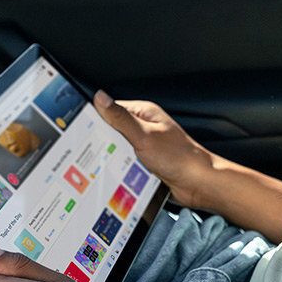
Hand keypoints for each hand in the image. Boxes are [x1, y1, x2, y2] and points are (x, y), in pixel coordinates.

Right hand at [93, 91, 213, 209]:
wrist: (199, 184)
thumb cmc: (179, 157)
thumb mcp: (144, 135)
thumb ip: (120, 118)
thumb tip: (101, 97)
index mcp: (143, 113)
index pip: (111, 109)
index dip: (95, 119)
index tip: (82, 128)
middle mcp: (144, 127)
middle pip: (112, 131)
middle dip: (103, 142)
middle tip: (96, 151)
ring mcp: (145, 145)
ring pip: (117, 149)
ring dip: (113, 158)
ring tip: (111, 164)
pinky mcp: (145, 162)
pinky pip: (125, 163)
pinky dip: (121, 169)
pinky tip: (119, 175)